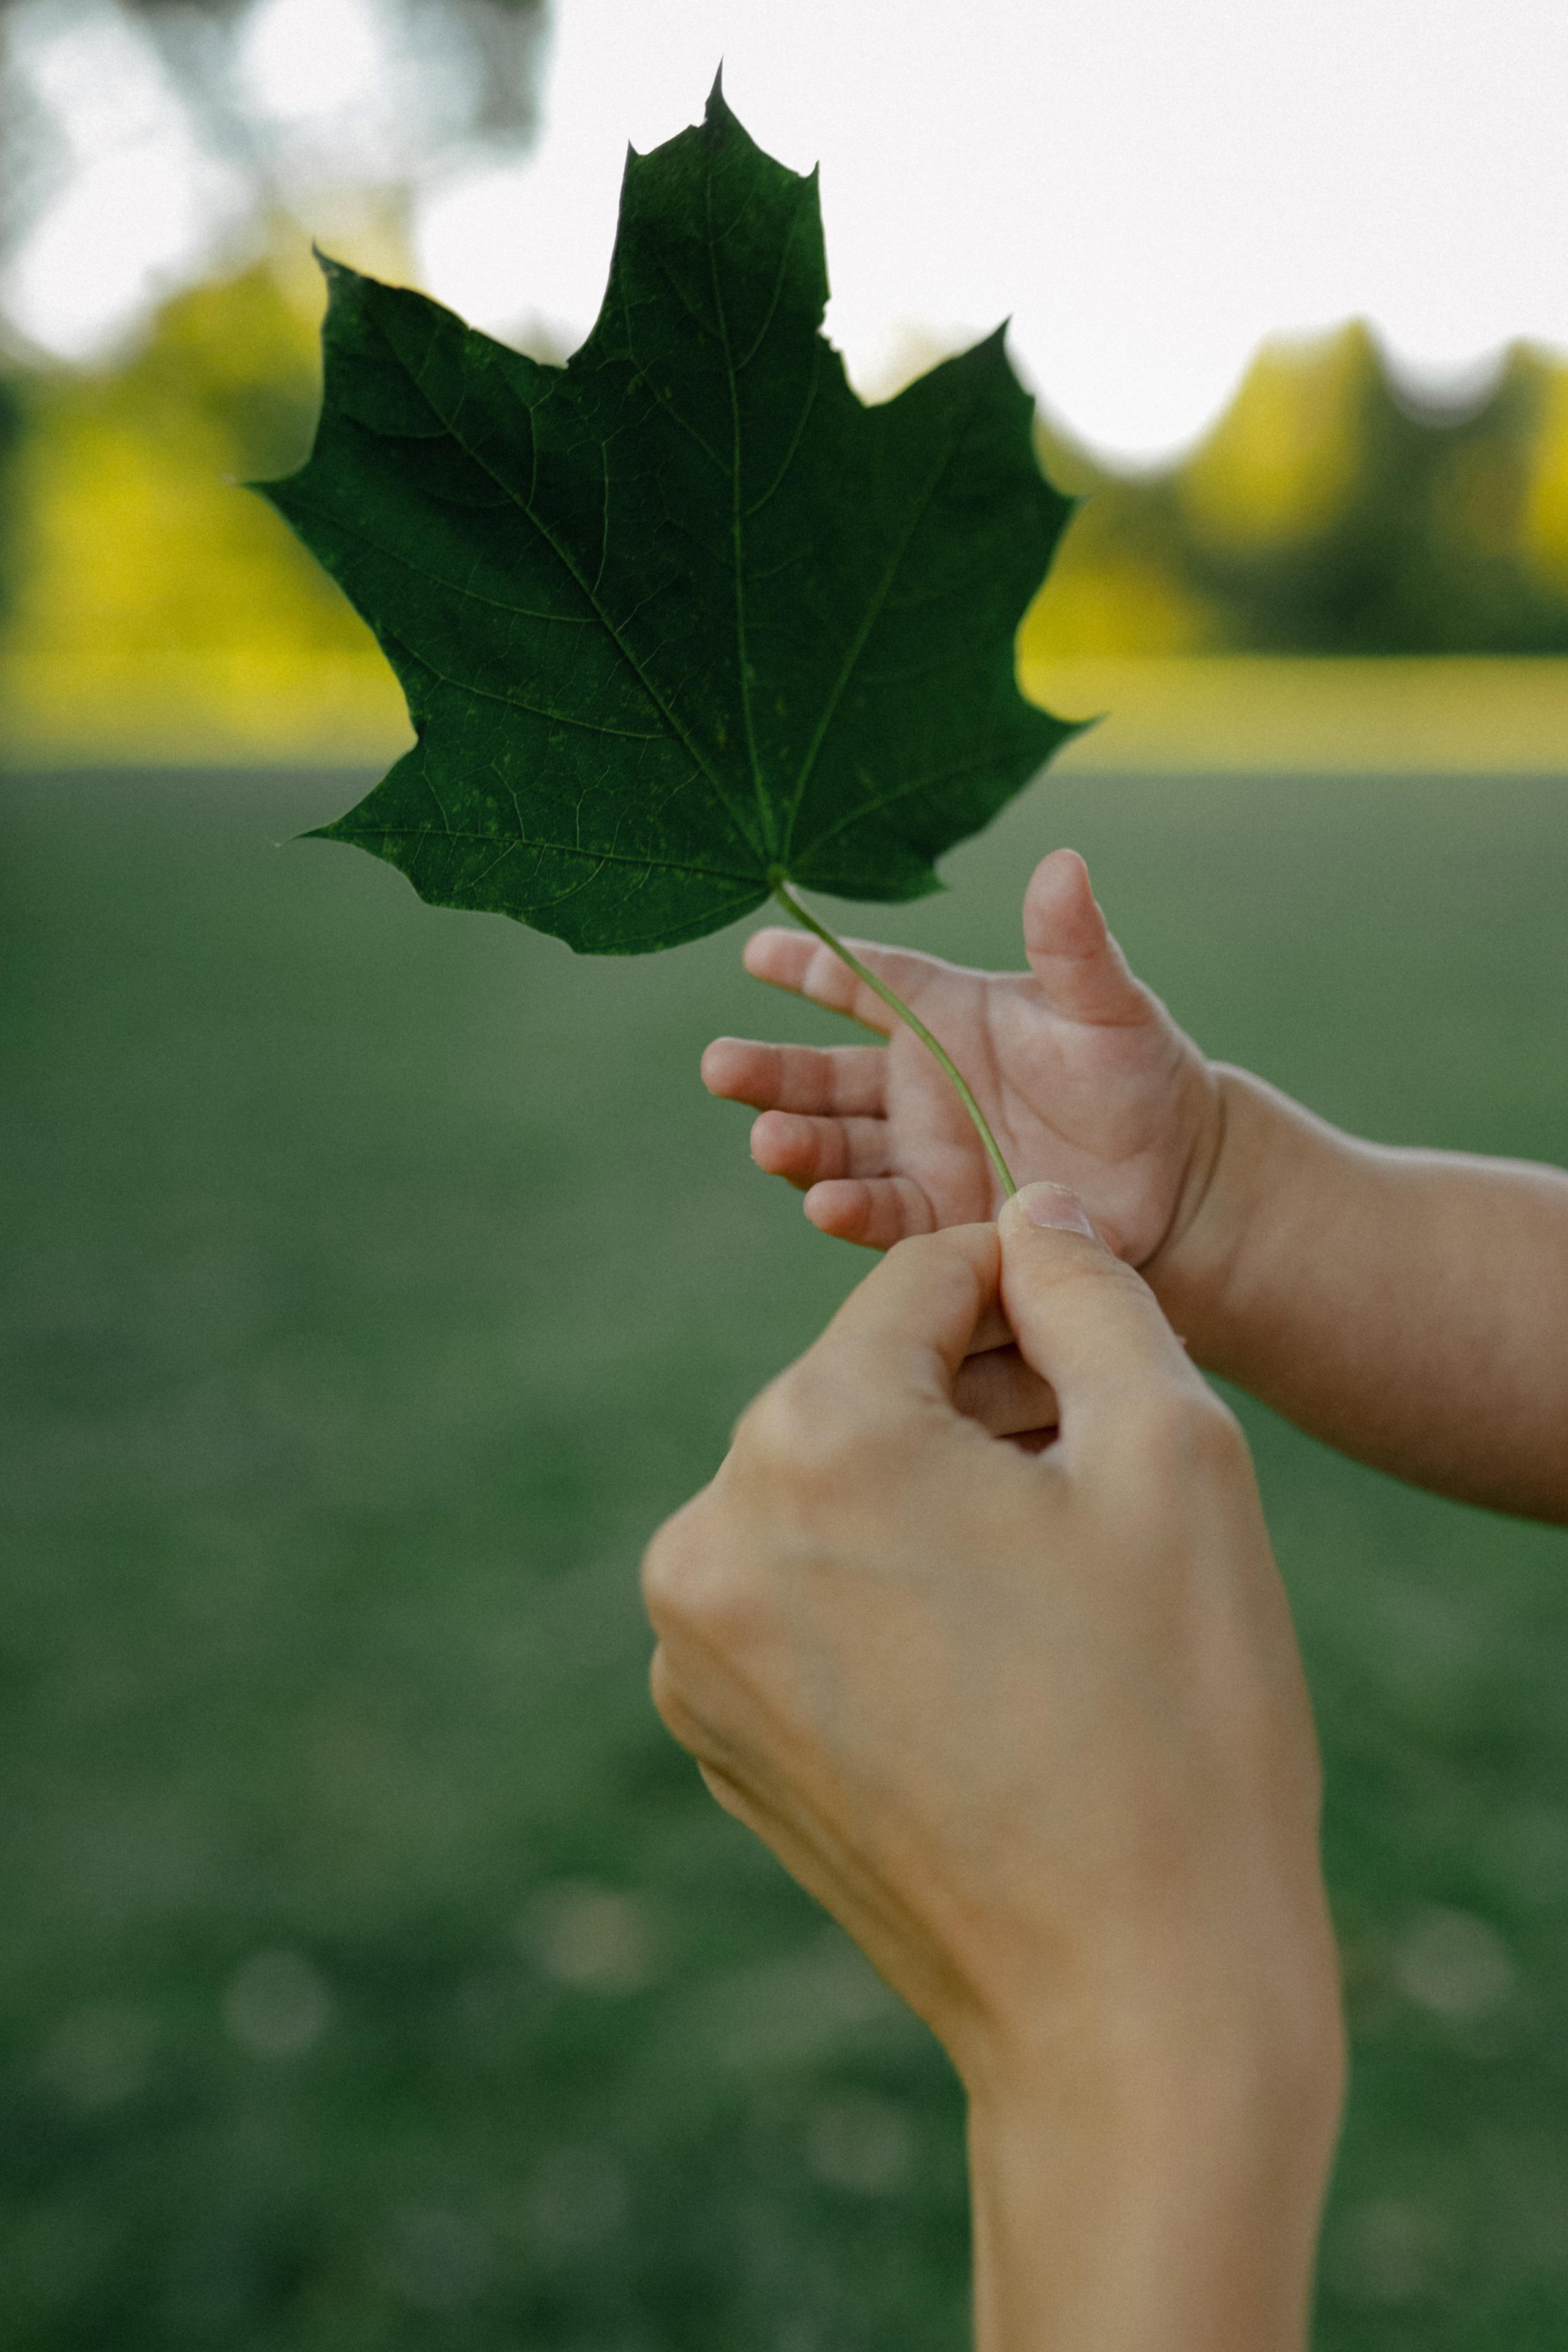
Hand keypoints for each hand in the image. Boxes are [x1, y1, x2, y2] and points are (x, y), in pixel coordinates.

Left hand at [643, 1190, 1343, 2350]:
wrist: (1132, 2006)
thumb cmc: (1175, 1719)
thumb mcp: (1174, 1451)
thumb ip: (1086, 1290)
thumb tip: (1021, 1218)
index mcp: (808, 1442)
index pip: (922, 1285)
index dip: (1033, 1309)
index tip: (1100, 1390)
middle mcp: (706, 1533)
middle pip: (863, 1391)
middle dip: (976, 1414)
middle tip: (1089, 1513)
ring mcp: (690, 1647)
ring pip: (828, 1494)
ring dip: (926, 1506)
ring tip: (1041, 1608)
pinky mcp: (709, 1734)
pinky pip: (796, 1597)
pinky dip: (880, 1598)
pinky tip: (983, 1680)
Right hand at [702, 848, 1221, 1260]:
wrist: (1175, 1175)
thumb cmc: (1136, 1070)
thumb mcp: (1105, 1002)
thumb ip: (1071, 944)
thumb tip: (1063, 863)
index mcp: (941, 1014)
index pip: (859, 982)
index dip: (807, 966)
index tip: (754, 951)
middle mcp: (914, 1085)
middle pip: (822, 1076)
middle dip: (769, 1073)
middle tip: (720, 1067)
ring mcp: (917, 1154)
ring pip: (836, 1146)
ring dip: (796, 1143)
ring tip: (768, 1139)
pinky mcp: (937, 1217)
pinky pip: (884, 1212)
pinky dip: (851, 1210)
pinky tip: (823, 1204)